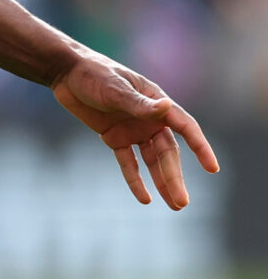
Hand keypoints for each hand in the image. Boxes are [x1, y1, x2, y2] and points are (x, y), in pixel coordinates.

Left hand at [50, 51, 218, 208]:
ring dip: (161, 181)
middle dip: (174, 177)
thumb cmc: (94, 74)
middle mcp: (150, 119)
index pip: (186, 128)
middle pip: (168, 153)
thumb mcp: (115, 89)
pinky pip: (128, 162)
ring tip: (174, 204)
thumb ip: (138, 103)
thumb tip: (166, 107)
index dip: (200, 148)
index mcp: (157, 104)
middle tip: (182, 203)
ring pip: (152, 160)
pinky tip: (145, 198)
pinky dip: (135, 179)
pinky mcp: (114, 137)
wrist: (67, 73)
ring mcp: (133, 130)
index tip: (212, 168)